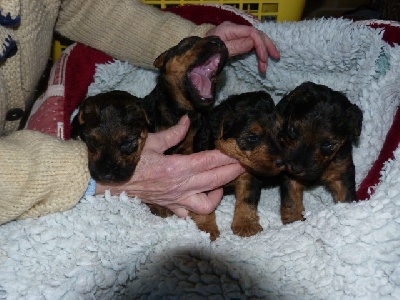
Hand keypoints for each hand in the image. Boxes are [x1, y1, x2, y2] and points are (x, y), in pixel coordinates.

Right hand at [96, 115, 244, 216]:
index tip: (240, 152)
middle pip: (216, 180)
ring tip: (220, 183)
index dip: (228, 156)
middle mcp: (181, 186)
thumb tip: (188, 120)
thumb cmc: (130, 160)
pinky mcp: (170, 206)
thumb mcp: (151, 141)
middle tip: (244, 164)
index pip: (211, 161)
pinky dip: (197, 207)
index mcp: (177, 167)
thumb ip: (173, 132)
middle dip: (233, 172)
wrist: (111, 180)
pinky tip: (199, 197)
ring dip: (218, 194)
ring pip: (207, 204)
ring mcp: (176, 199)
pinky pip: (189, 213)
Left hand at [206, 21, 279, 72]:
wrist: (193, 58)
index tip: (263, 60)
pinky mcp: (234, 42)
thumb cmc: (204, 54)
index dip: (260, 45)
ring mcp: (234, 35)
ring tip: (266, 65)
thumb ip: (235, 47)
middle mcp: (234, 29)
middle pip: (256, 34)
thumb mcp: (219, 51)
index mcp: (229, 29)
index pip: (252, 33)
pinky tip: (262, 59)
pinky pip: (250, 44)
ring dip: (263, 51)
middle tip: (276, 58)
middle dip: (266, 46)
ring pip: (255, 39)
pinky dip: (257, 52)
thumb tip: (253, 44)